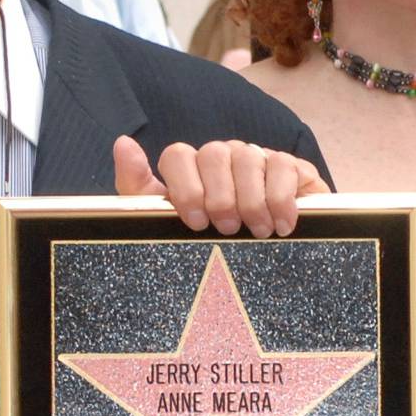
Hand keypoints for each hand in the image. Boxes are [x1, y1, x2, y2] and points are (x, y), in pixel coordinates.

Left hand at [113, 135, 326, 237]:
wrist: (274, 272)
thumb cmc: (218, 248)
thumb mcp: (171, 228)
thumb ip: (139, 190)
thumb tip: (123, 143)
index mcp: (192, 171)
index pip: (178, 156)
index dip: (186, 187)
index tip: (196, 222)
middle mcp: (223, 159)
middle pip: (213, 154)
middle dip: (220, 197)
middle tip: (228, 229)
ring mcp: (257, 160)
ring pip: (248, 158)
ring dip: (251, 200)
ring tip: (258, 231)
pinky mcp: (292, 168)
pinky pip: (282, 165)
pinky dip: (281, 197)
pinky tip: (282, 224)